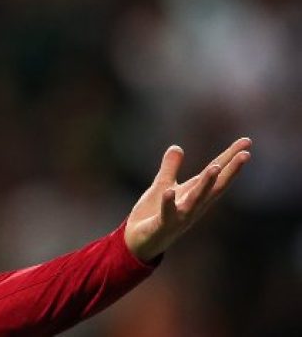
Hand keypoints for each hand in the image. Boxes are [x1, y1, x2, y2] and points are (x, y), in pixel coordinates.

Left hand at [124, 138, 251, 262]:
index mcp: (194, 194)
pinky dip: (169, 203)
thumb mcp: (163, 186)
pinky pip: (167, 214)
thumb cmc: (153, 214)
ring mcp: (180, 217)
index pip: (216, 174)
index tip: (247, 142)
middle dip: (230, 171)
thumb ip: (170, 168)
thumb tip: (177, 147)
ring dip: (205, 184)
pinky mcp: (163, 225)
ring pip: (196, 200)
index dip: (230, 158)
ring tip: (215, 168)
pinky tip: (170, 191)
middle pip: (215, 186)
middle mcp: (193, 206)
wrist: (138, 242)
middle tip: (246, 155)